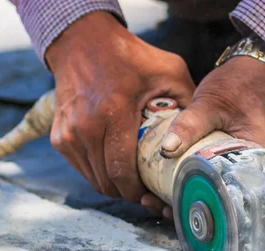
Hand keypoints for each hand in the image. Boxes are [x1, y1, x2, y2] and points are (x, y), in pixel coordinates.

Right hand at [46, 12, 194, 213]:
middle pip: (108, 181)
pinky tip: (116, 165)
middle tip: (150, 191)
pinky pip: (83, 169)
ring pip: (94, 180)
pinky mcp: (59, 137)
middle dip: (130, 193)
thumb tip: (206, 136)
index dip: (139, 191)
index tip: (155, 194)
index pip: (122, 171)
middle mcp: (85, 126)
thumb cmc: (131, 57)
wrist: (83, 42)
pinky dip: (100, 173)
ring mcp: (68, 133)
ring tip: (135, 180)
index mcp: (113, 112)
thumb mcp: (169, 71)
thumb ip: (189, 102)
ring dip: (115, 186)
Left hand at [160, 57, 264, 211]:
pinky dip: (206, 193)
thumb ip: (190, 124)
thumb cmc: (241, 84)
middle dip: (210, 220)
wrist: (259, 70)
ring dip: (204, 209)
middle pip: (244, 209)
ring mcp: (256, 169)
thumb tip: (167, 150)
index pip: (264, 207)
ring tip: (166, 209)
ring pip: (233, 200)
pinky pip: (227, 186)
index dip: (242, 226)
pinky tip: (177, 192)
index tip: (207, 230)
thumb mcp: (211, 101)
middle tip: (171, 217)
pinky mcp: (243, 164)